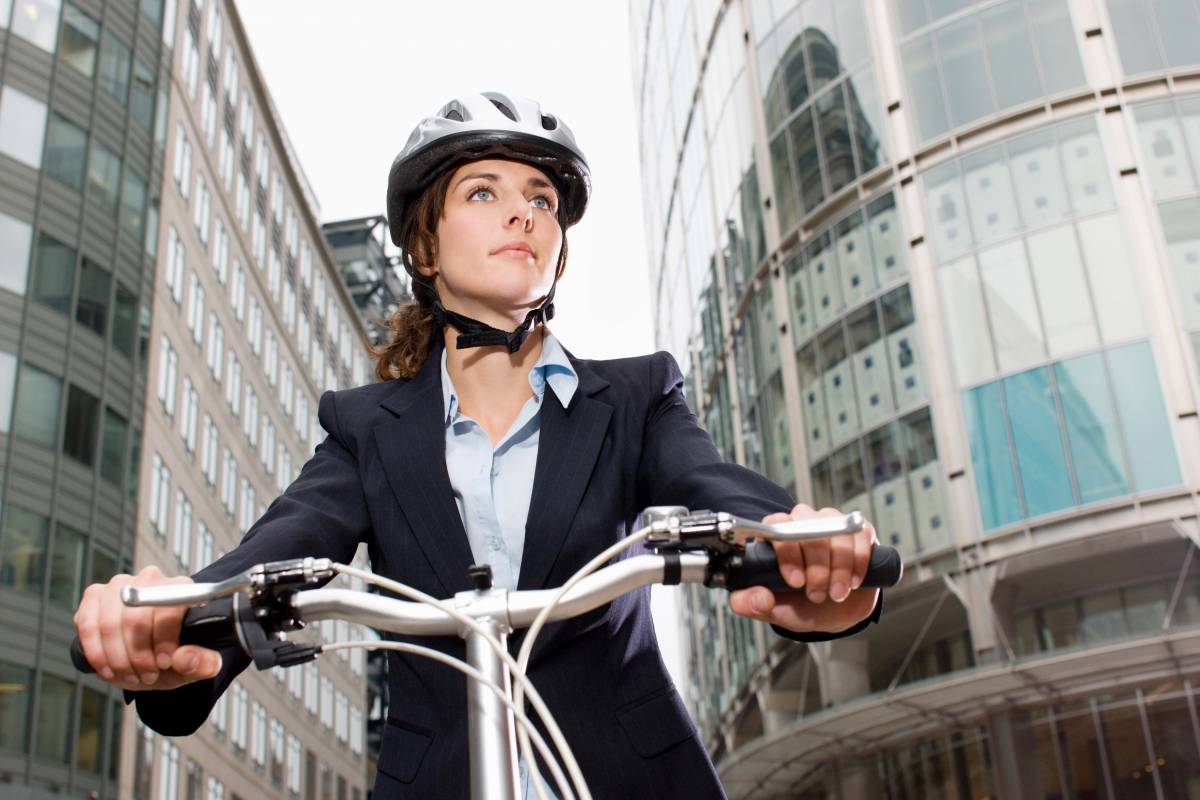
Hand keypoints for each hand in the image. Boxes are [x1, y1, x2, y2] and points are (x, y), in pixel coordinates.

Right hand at [73, 565, 221, 690]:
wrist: (148, 656)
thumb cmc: (174, 656)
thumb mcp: (195, 665)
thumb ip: (202, 663)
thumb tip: (184, 658)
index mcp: (182, 588)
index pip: (170, 607)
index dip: (164, 640)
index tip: (164, 663)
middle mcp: (150, 579)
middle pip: (137, 618)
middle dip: (139, 655)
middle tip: (147, 675)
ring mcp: (120, 585)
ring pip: (111, 623)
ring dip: (118, 657)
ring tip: (130, 675)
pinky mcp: (94, 596)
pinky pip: (88, 625)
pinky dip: (97, 652)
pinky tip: (108, 668)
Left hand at [729, 504, 879, 633]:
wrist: (836, 613)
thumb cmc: (801, 606)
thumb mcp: (773, 610)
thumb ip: (752, 604)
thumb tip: (757, 597)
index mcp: (776, 535)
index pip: (775, 526)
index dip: (787, 553)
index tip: (796, 582)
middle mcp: (802, 522)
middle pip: (807, 526)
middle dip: (816, 566)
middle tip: (818, 594)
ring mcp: (831, 523)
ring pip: (835, 529)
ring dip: (838, 565)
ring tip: (836, 593)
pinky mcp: (858, 531)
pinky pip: (860, 534)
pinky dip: (858, 560)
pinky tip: (853, 581)